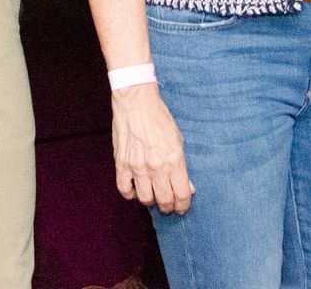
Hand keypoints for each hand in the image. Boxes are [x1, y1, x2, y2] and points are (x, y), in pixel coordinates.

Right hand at [110, 84, 194, 214]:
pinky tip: (136, 189)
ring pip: (145, 199)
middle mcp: (156, 167)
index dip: (183, 206)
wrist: (137, 103)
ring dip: (151, 201)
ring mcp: (137, 166)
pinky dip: (131, 194)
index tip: (182, 207)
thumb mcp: (178, 140)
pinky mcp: (121, 164)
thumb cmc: (160, 119)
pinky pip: (124, 189)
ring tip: (153, 196)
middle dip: (169, 207)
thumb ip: (182, 167)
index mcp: (173, 160)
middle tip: (169, 205)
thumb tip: (188, 188)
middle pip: (164, 201)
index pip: (181, 195)